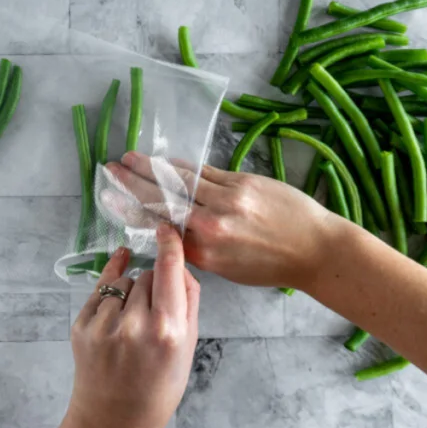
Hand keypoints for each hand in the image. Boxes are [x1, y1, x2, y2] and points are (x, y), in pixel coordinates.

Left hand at [66, 225, 199, 427]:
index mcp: (167, 331)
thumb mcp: (189, 349)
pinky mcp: (80, 327)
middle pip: (147, 276)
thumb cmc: (159, 389)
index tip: (166, 228)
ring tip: (134, 322)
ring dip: (131, 292)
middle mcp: (134, 325)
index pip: (168, 270)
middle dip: (153, 286)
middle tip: (155, 314)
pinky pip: (100, 291)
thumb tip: (180, 265)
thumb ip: (189, 303)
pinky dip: (111, 291)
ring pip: (123, 282)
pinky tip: (118, 290)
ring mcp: (103, 326)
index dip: (168, 244)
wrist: (114, 422)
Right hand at [105, 152, 345, 289]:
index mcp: (205, 253)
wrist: (316, 249)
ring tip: (129, 158)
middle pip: (163, 199)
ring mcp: (228, 201)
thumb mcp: (228, 269)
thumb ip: (197, 248)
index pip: (159, 227)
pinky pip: (204, 171)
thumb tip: (170, 228)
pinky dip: (182, 166)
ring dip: (151, 167)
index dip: (131, 210)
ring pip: (180, 180)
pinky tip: (166, 160)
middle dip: (132, 183)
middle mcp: (212, 226)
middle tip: (110, 170)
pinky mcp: (243, 183)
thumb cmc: (273, 264)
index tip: (110, 198)